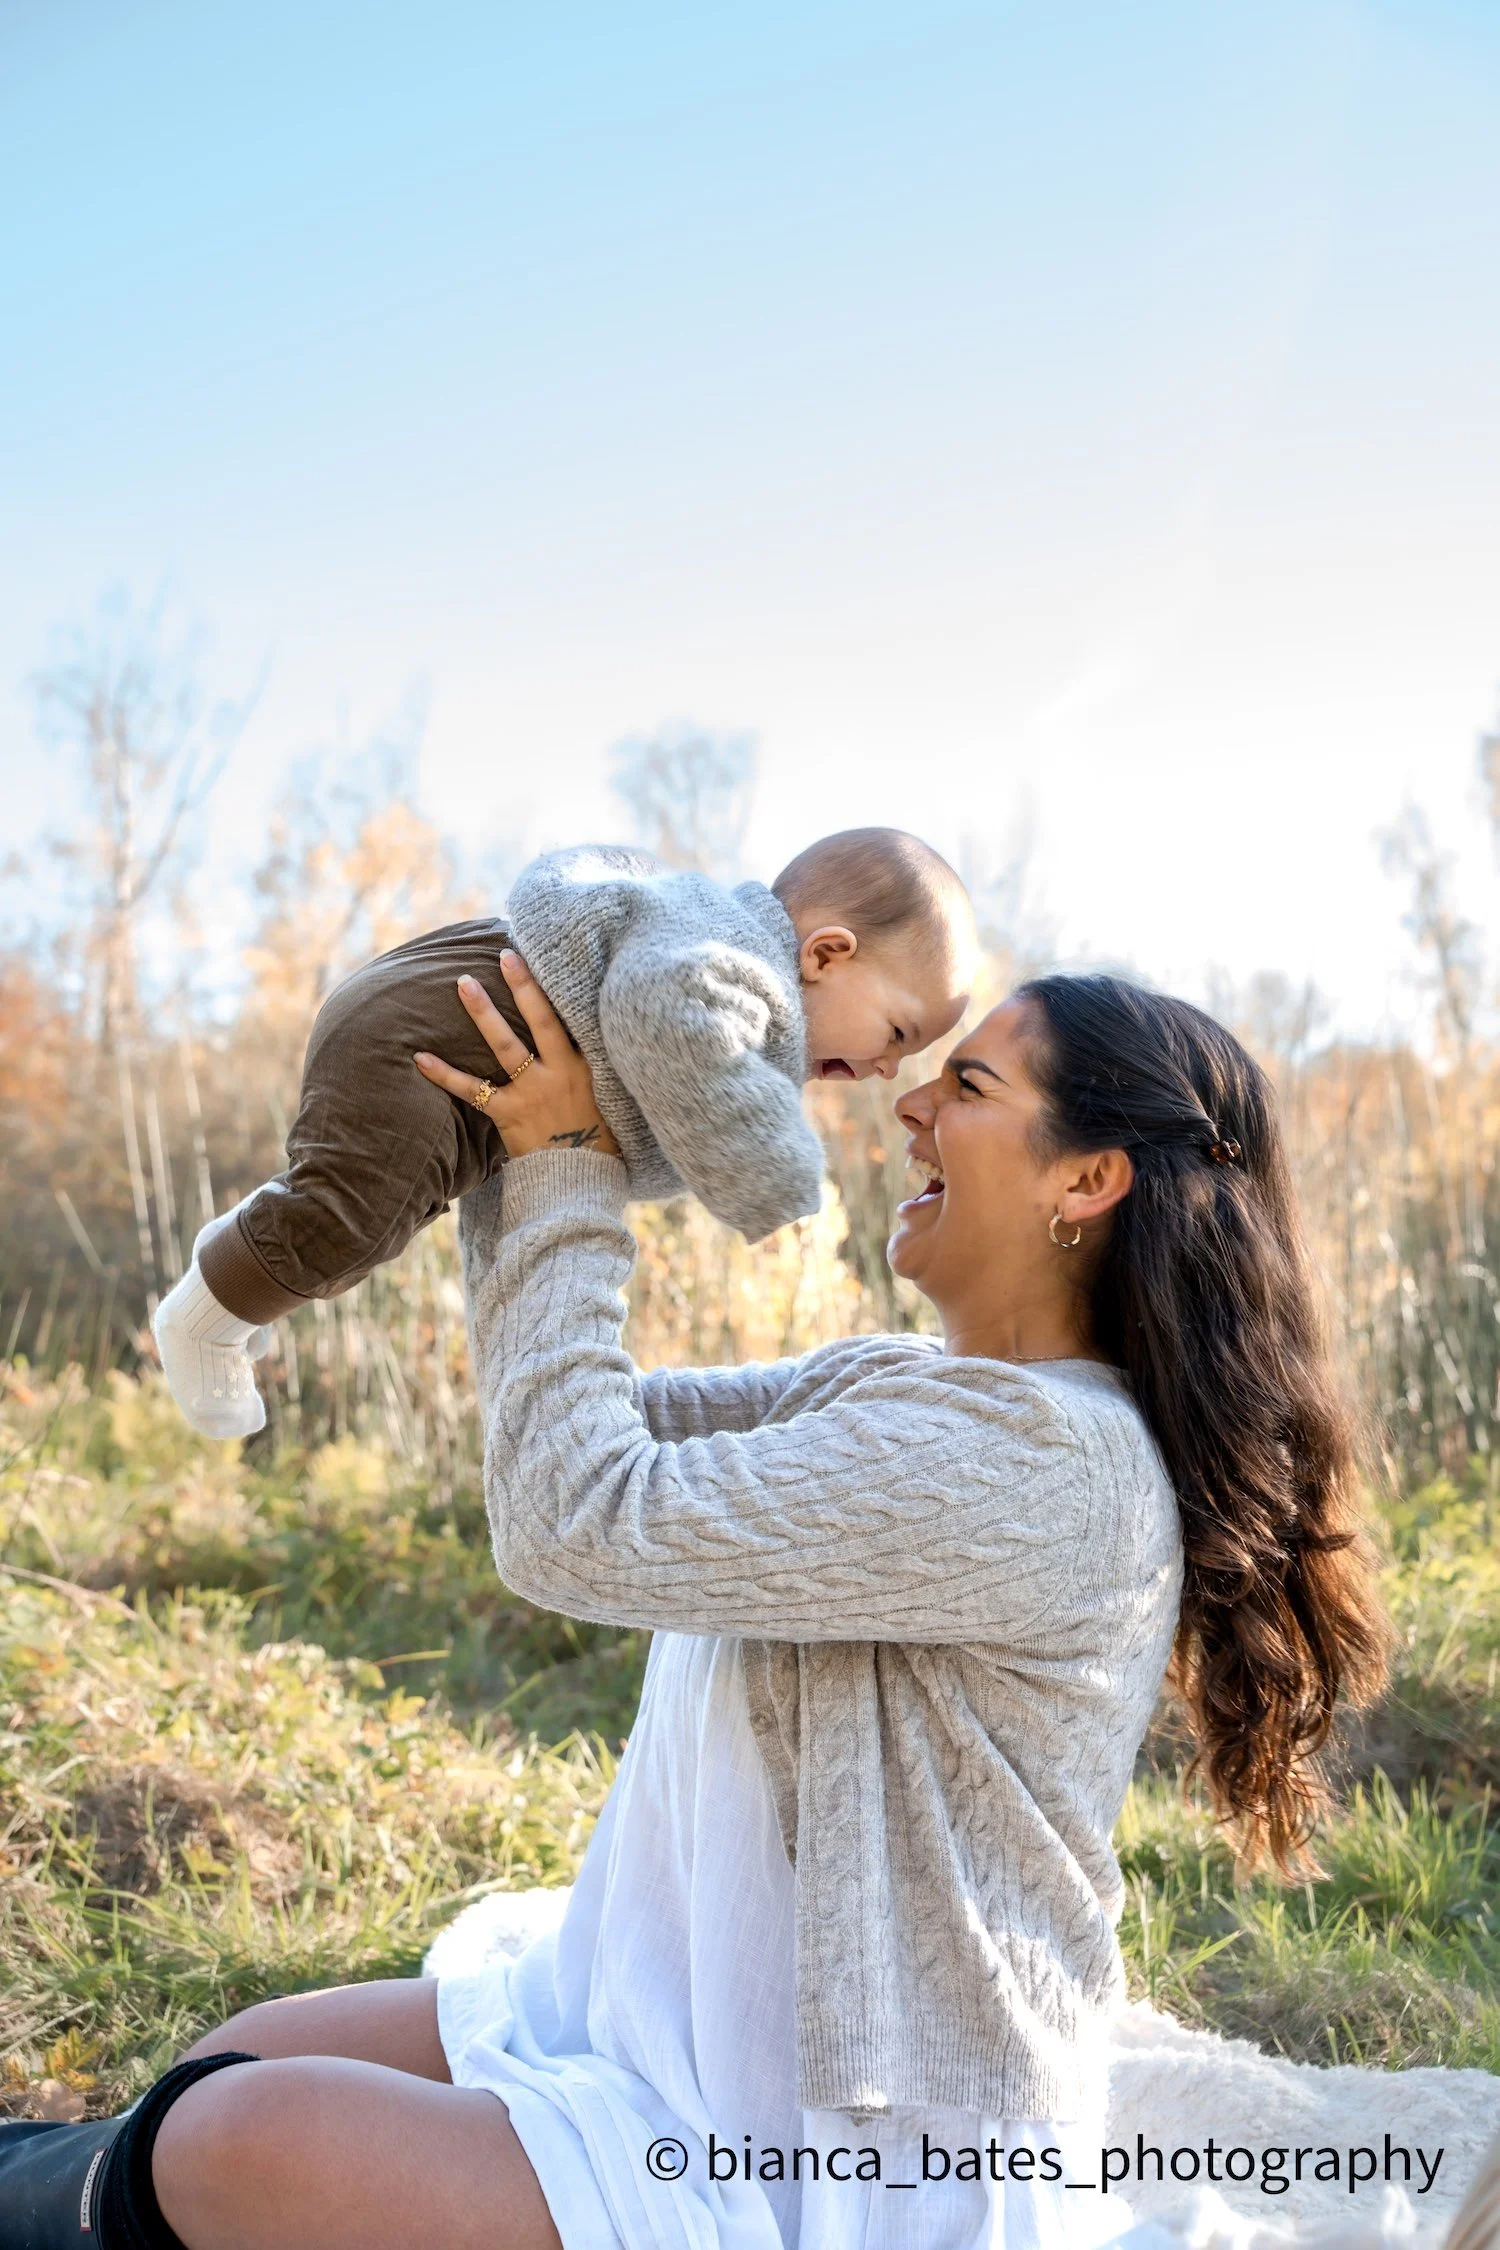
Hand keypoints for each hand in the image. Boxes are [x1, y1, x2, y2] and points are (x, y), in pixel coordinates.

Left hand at [414, 950, 620, 1161]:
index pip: (574, 1019)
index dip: (561, 989)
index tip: (550, 958)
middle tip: (505, 955)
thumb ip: (594, 1068)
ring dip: (484, 1013)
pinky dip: (444, 1074)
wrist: (582, 1183)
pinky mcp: (509, 1113)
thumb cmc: (598, 1141)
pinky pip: (472, 1090)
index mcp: (588, 1066)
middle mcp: (561, 1072)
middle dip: (523, 986)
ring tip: (465, 984)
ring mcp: (533, 1091)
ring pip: (506, 1045)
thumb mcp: (609, 1097)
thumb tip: (588, 1036)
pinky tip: (420, 1057)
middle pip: (542, 1020)